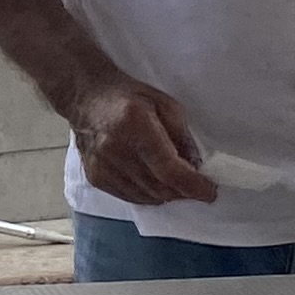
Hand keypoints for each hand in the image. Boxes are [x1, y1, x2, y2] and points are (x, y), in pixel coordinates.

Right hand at [68, 76, 217, 207]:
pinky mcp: (95, 178)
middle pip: (159, 187)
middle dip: (183, 191)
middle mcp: (115, 148)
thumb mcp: (165, 105)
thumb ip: (183, 137)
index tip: (209, 191)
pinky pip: (132, 197)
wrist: (86, 98)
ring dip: (167, 194)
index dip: (192, 185)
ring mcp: (102, 166)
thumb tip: (196, 168)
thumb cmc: (129, 97)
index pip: (167, 168)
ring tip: (174, 180)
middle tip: (196, 185)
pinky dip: (149, 194)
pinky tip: (153, 180)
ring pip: (147, 197)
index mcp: (135, 124)